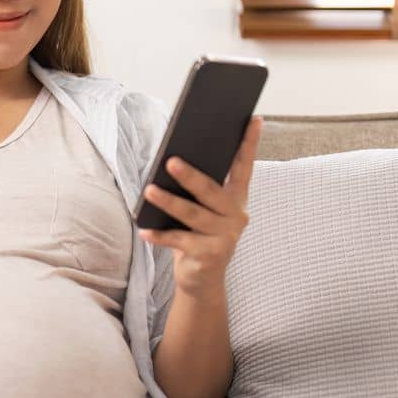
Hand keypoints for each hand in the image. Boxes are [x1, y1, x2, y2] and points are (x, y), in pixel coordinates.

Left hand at [139, 115, 262, 296]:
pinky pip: (179, 241)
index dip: (249, 143)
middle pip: (211, 191)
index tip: (254, 118)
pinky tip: (143, 230)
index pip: (244, 167)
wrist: (202, 279)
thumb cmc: (197, 235)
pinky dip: (159, 236)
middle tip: (170, 161)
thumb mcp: (201, 211)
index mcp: (236, 199)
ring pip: (192, 214)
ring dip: (168, 202)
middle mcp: (236, 215)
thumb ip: (198, 192)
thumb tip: (173, 162)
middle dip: (190, 175)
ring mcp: (225, 236)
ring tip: (149, 190)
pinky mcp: (210, 255)